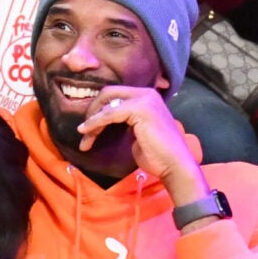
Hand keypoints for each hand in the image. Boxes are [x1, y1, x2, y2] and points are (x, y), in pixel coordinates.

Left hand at [77, 87, 210, 204]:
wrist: (174, 165)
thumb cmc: (156, 154)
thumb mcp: (136, 132)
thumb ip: (124, 121)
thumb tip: (103, 119)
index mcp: (146, 97)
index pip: (114, 95)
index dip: (98, 109)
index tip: (88, 128)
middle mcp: (146, 93)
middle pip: (108, 93)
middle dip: (92, 111)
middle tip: (84, 131)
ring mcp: (144, 99)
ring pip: (106, 103)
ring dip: (92, 121)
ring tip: (85, 139)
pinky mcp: (139, 109)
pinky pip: (109, 114)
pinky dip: (95, 123)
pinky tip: (86, 132)